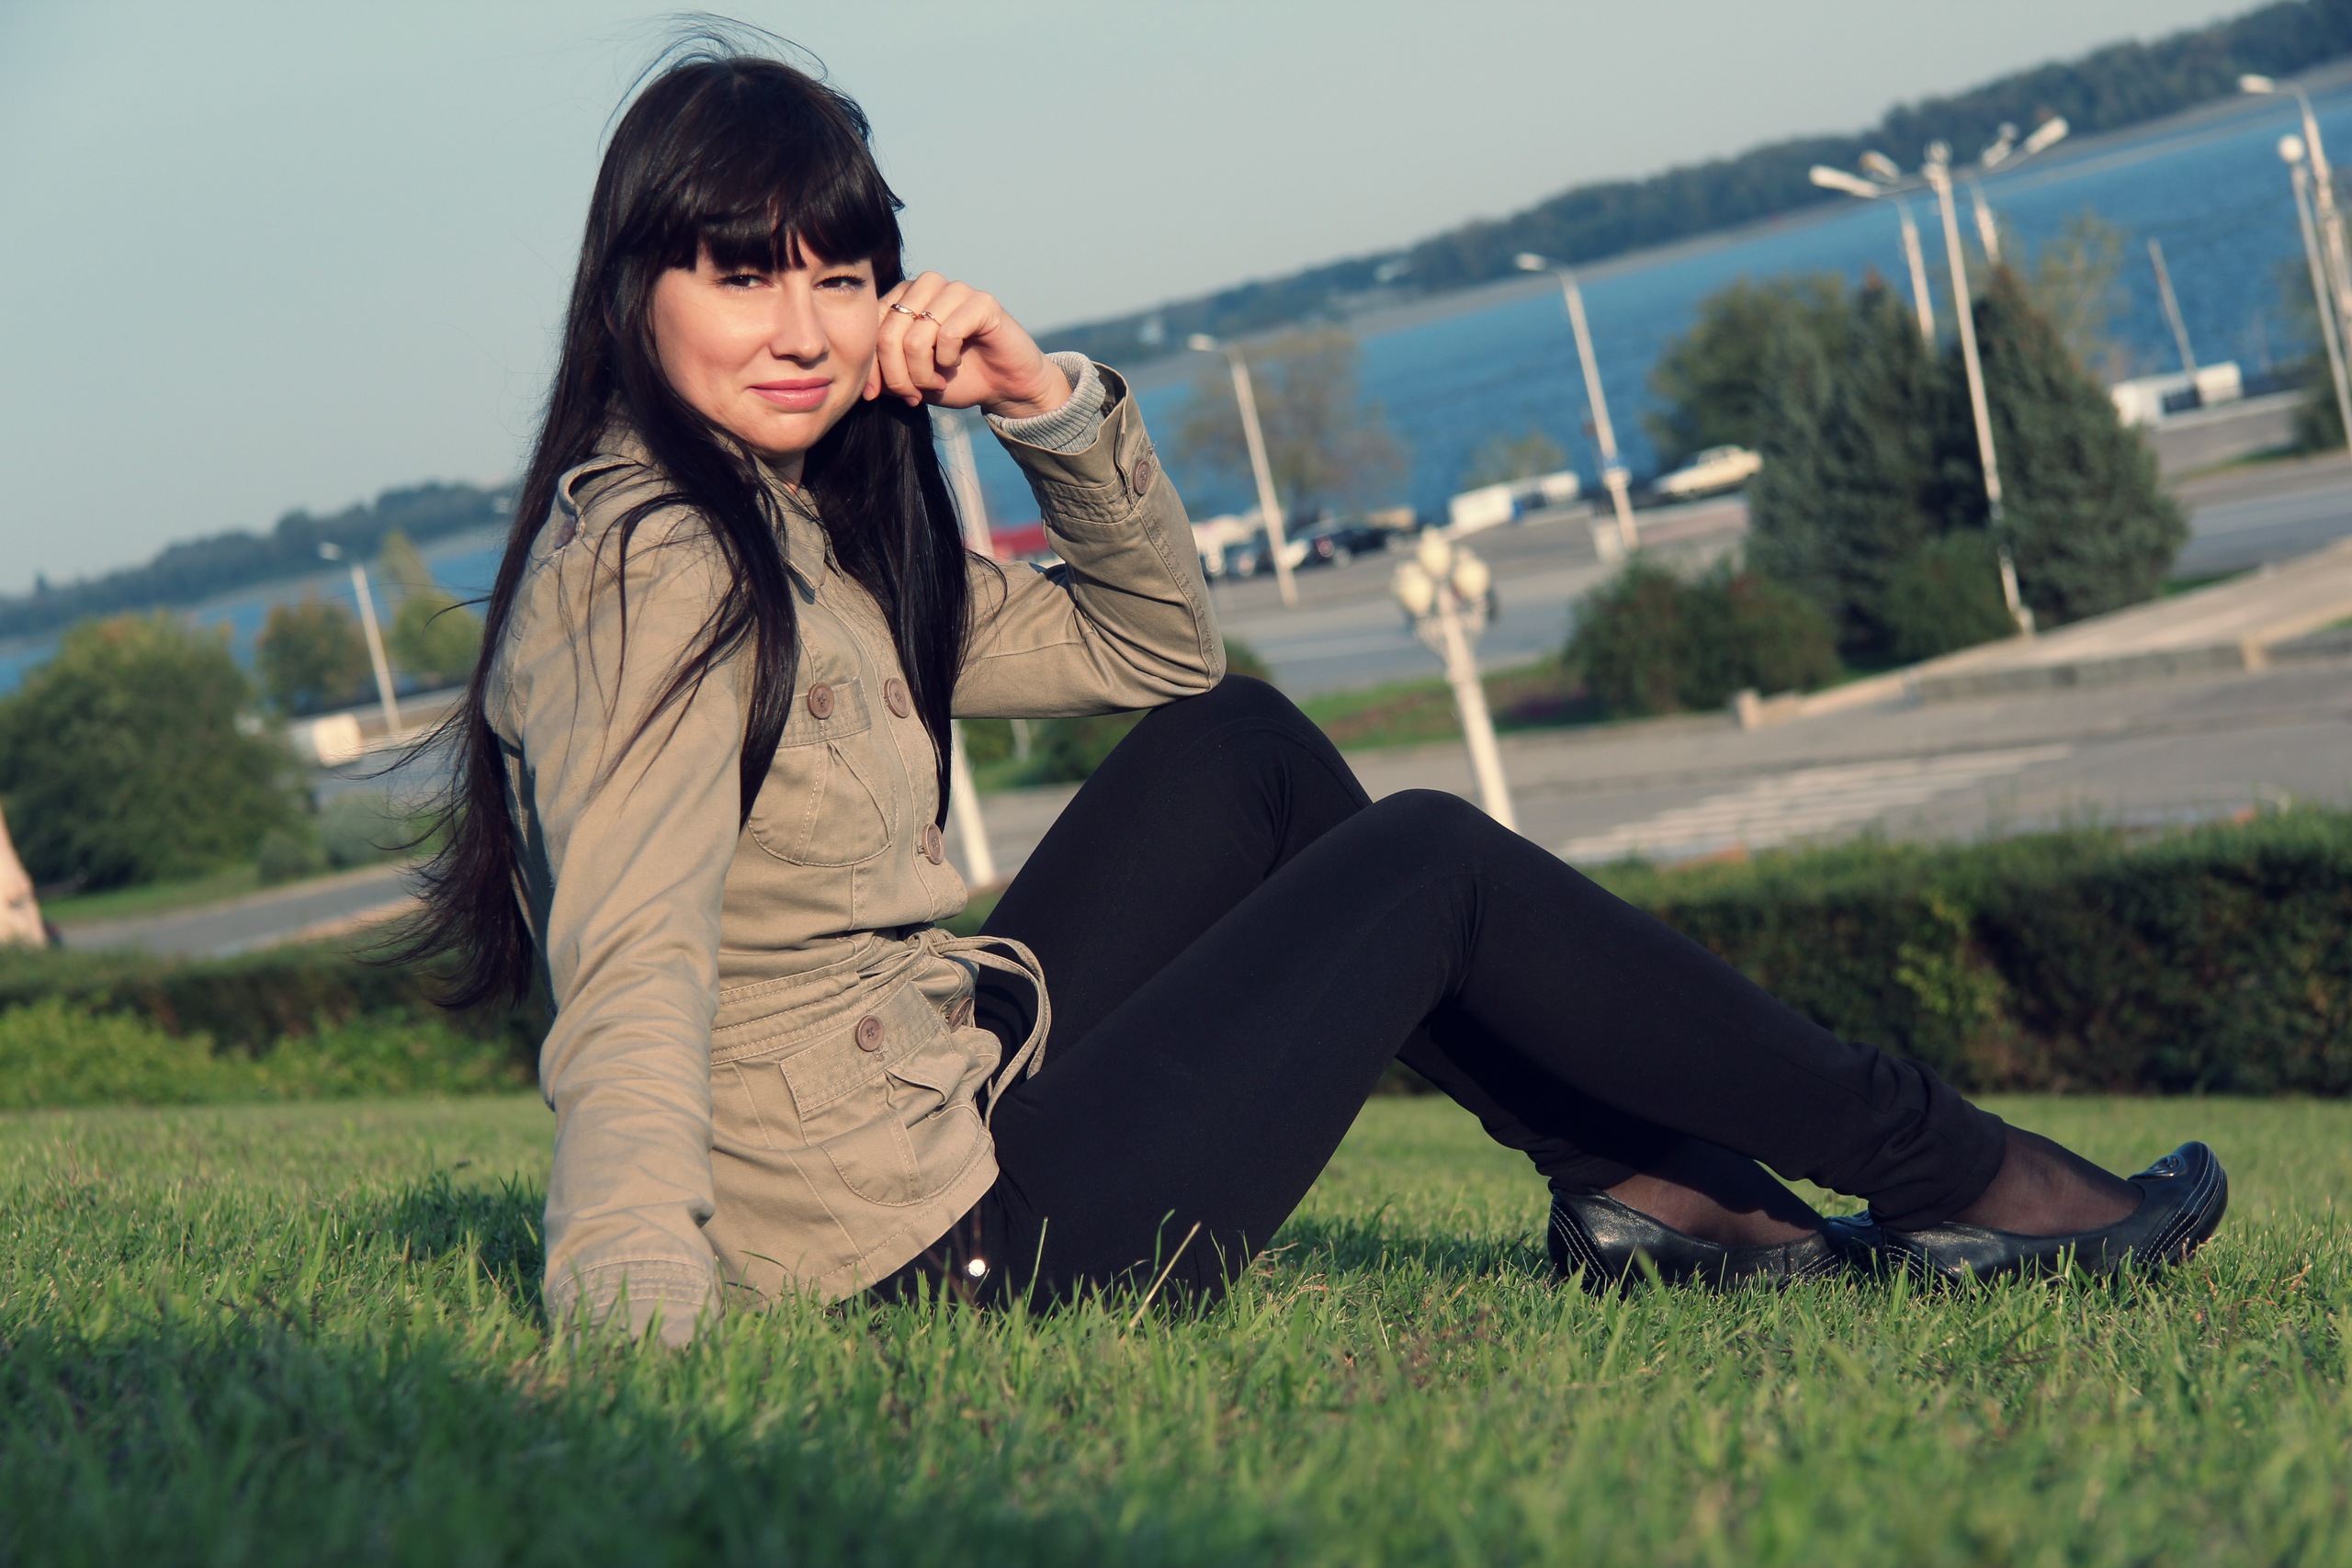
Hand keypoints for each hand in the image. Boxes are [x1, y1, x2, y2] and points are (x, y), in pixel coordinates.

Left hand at [869, 273, 1070, 418]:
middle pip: (891, 332)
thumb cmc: (958, 379)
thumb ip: (885, 373)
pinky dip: (948, 358)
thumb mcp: (911, 379)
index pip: (872, 325)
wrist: (1005, 387)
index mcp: (905, 297)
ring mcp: (955, 290)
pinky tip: (955, 363)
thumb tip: (860, 381)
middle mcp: (927, 285)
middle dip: (898, 375)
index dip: (872, 365)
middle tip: (912, 394)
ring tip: (935, 381)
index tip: (876, 395)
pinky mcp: (982, 302)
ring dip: (922, 371)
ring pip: (917, 335)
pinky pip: (948, 332)